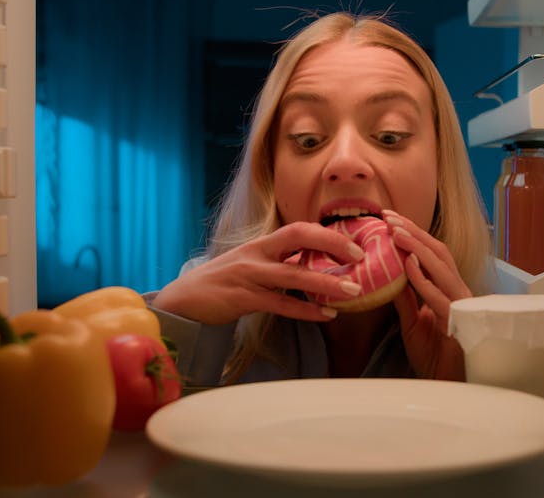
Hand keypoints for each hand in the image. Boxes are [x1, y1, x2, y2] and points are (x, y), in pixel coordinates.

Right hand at [152, 222, 365, 324]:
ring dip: (326, 283)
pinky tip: (326, 315)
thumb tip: (312, 262)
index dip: (328, 234)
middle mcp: (257, 254)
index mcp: (262, 244)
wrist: (182, 300)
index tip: (354, 244)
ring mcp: (249, 275)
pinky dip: (306, 310)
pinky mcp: (242, 298)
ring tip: (353, 291)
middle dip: (332, 244)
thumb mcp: (251, 265)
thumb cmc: (222, 283)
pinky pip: (280, 304)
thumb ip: (279, 262)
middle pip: (299, 238)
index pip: (299, 229)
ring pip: (293, 275)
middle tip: (360, 257)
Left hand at [383, 210, 469, 380]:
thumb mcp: (412, 322)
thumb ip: (405, 298)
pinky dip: (424, 279)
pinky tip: (408, 265)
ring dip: (417, 247)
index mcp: (448, 290)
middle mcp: (457, 292)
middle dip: (412, 232)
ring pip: (441, 268)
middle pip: (438, 253)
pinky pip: (439, 296)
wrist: (447, 386)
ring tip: (395, 232)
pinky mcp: (457, 323)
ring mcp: (460, 305)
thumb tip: (390, 274)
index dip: (412, 234)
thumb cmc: (434, 356)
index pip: (432, 254)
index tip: (388, 219)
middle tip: (388, 216)